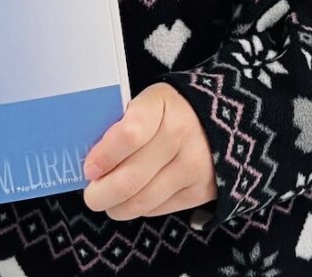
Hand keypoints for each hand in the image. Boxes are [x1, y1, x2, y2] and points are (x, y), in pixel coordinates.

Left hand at [81, 83, 216, 219]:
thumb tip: (92, 163)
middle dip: (101, 193)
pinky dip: (139, 207)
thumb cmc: (167, 112)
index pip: (128, 135)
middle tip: (91, 195)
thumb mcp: (145, 103)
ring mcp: (192, 166)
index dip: (104, 156)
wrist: (221, 119)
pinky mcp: (200, 190)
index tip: (89, 169)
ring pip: (142, 201)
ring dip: (117, 206)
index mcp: (160, 105)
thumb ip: (120, 125)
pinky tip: (135, 196)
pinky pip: (157, 209)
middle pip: (130, 179)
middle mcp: (180, 135)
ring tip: (108, 199)